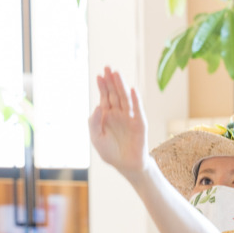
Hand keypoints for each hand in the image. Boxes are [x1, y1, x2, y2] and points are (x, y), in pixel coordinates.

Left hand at [88, 67, 148, 181]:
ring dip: (122, 86)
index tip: (99, 76)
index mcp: (107, 115)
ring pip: (125, 98)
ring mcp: (130, 116)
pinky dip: (135, 100)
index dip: (102, 86)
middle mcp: (119, 113)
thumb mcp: (97, 138)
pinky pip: (137, 109)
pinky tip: (132, 90)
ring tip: (117, 74)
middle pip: (115, 93)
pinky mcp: (140, 123)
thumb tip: (98, 106)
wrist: (126, 165)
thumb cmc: (110, 152)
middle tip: (108, 67)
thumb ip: (94, 124)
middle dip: (111, 81)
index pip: (105, 97)